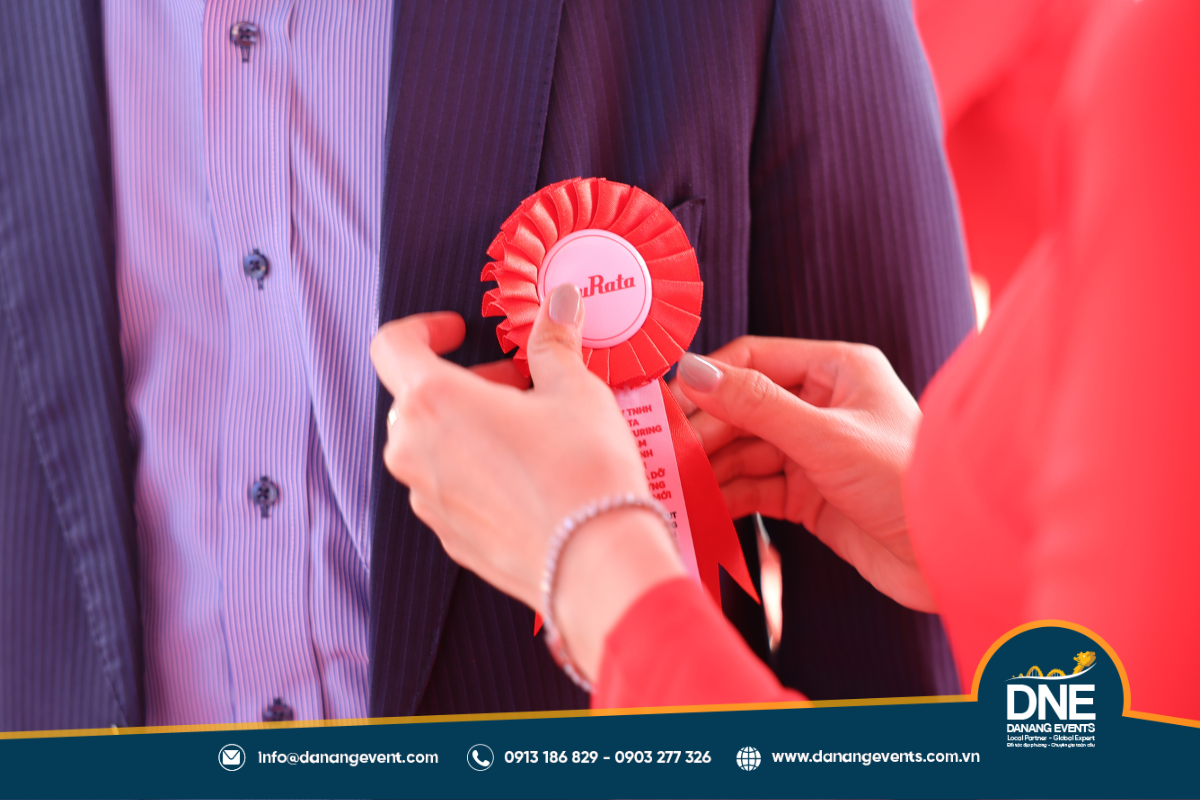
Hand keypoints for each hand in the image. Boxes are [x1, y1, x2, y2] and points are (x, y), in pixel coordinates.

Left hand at [370, 285, 684, 679]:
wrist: (595, 562)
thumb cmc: (582, 471)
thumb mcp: (575, 390)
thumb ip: (553, 342)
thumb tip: (557, 305)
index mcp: (432, 402)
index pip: (392, 346)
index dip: (423, 328)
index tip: (457, 330)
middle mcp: (414, 451)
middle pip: (420, 398)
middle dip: (468, 383)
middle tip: (522, 386)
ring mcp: (427, 500)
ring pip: (433, 445)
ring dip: (471, 428)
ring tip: (531, 434)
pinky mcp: (448, 537)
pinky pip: (450, 487)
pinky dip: (478, 471)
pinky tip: (530, 478)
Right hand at [673, 337, 934, 611]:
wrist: (952, 560)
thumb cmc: (907, 481)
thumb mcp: (825, 437)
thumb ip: (755, 404)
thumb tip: (692, 372)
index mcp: (838, 369)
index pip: (754, 359)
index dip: (708, 380)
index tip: (666, 405)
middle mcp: (824, 405)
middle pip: (743, 408)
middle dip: (704, 431)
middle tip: (664, 453)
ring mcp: (816, 452)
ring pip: (746, 451)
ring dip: (710, 467)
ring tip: (673, 483)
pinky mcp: (811, 496)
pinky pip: (756, 488)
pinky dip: (728, 497)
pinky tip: (701, 506)